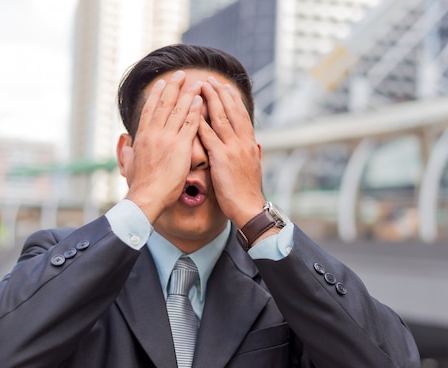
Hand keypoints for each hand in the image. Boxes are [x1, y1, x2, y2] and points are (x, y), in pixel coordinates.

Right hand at [117, 71, 203, 223]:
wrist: (146, 197)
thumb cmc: (139, 186)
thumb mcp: (129, 165)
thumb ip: (129, 153)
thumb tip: (127, 147)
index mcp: (142, 137)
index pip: (150, 109)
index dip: (157, 94)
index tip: (162, 83)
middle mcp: (154, 134)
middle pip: (165, 104)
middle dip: (173, 87)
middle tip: (181, 74)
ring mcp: (167, 139)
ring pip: (179, 110)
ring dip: (188, 94)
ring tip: (196, 82)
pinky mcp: (180, 147)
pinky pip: (190, 125)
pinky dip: (195, 111)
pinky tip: (200, 101)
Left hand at [198, 77, 264, 228]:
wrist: (248, 208)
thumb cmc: (248, 192)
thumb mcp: (253, 169)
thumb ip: (253, 154)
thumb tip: (255, 145)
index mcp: (249, 143)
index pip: (240, 115)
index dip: (232, 99)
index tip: (224, 86)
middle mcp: (243, 142)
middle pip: (231, 111)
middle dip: (220, 93)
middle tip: (210, 79)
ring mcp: (232, 149)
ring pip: (220, 118)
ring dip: (210, 100)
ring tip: (201, 86)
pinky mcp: (221, 158)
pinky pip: (209, 136)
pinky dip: (201, 122)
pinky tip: (192, 112)